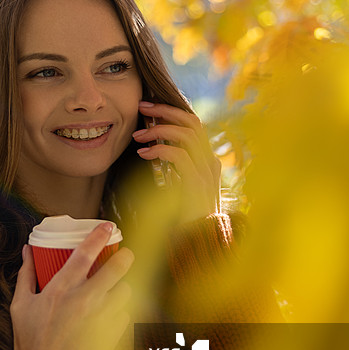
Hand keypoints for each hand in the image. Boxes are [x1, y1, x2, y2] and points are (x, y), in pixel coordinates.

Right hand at [10, 223, 133, 349]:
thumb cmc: (29, 343)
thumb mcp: (20, 306)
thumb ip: (26, 275)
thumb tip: (27, 250)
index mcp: (60, 291)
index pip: (85, 254)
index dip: (98, 236)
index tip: (108, 227)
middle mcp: (84, 303)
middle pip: (117, 270)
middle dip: (125, 257)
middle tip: (125, 255)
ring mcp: (101, 321)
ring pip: (126, 292)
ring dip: (122, 287)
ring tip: (114, 290)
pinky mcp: (111, 339)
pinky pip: (126, 315)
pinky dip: (120, 311)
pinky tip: (110, 314)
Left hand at [133, 101, 220, 223]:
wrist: (198, 242)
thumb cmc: (184, 216)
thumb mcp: (177, 185)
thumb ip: (171, 168)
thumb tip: (151, 148)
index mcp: (206, 159)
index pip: (192, 124)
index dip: (170, 112)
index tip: (148, 109)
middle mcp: (210, 161)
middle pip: (192, 121)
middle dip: (165, 110)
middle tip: (141, 107)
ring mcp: (206, 171)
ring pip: (187, 134)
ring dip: (159, 130)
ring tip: (138, 136)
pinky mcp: (197, 182)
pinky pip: (179, 155)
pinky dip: (159, 150)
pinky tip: (144, 154)